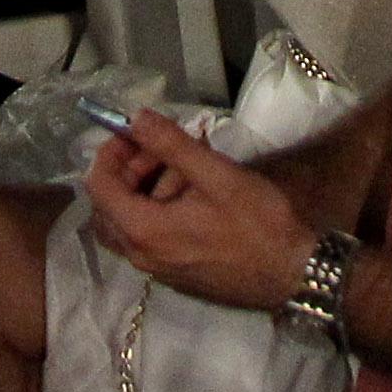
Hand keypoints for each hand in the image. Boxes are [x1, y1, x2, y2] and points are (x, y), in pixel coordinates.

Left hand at [80, 114, 319, 312]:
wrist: (293, 274)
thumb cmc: (258, 223)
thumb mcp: (217, 174)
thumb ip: (172, 145)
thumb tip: (136, 117)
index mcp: (144, 231)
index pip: (98, 186)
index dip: (110, 152)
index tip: (136, 133)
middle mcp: (141, 256)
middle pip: (108, 206)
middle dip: (129, 170)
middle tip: (163, 149)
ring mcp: (157, 270)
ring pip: (128, 223)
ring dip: (144, 190)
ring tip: (185, 169)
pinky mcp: (175, 274)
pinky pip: (148, 238)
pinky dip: (157, 210)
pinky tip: (193, 195)